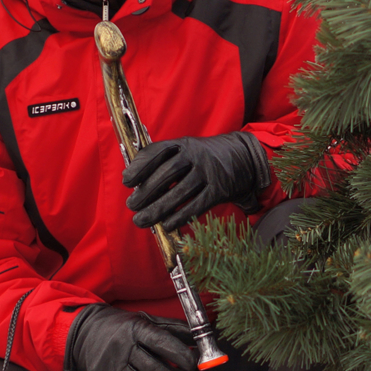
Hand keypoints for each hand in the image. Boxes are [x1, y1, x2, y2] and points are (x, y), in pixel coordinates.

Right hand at [64, 304, 197, 370]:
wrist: (82, 334)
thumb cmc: (122, 327)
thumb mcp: (145, 319)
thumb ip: (173, 328)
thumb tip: (200, 340)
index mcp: (135, 329)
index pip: (163, 343)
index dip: (182, 356)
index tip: (195, 365)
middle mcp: (123, 348)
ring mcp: (112, 368)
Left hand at [123, 132, 270, 231]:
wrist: (244, 157)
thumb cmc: (203, 157)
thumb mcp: (184, 150)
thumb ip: (161, 160)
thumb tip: (130, 175)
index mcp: (183, 144)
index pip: (158, 151)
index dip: (140, 166)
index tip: (127, 181)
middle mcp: (196, 156)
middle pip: (167, 174)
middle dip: (146, 191)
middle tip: (131, 205)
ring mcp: (209, 173)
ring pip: (180, 193)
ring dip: (157, 209)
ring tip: (141, 220)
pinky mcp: (219, 190)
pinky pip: (197, 206)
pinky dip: (179, 217)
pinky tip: (166, 225)